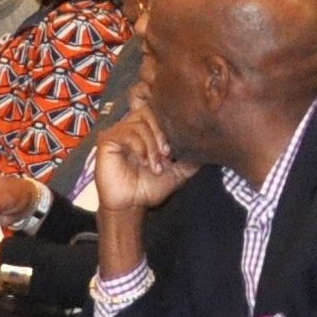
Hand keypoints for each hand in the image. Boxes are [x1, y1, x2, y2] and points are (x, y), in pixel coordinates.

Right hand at [93, 100, 196, 216]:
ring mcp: (119, 132)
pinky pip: (126, 133)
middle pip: (150, 110)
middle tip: (168, 154)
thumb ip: (191, 160)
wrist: (130, 206)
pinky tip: (143, 162)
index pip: (158, 110)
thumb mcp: (177, 172)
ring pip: (141, 123)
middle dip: (163, 132)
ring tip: (155, 166)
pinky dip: (140, 147)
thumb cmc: (149, 188)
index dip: (169, 121)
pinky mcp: (107, 140)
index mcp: (147, 130)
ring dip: (152, 146)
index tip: (177, 145)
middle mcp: (132, 127)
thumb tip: (209, 148)